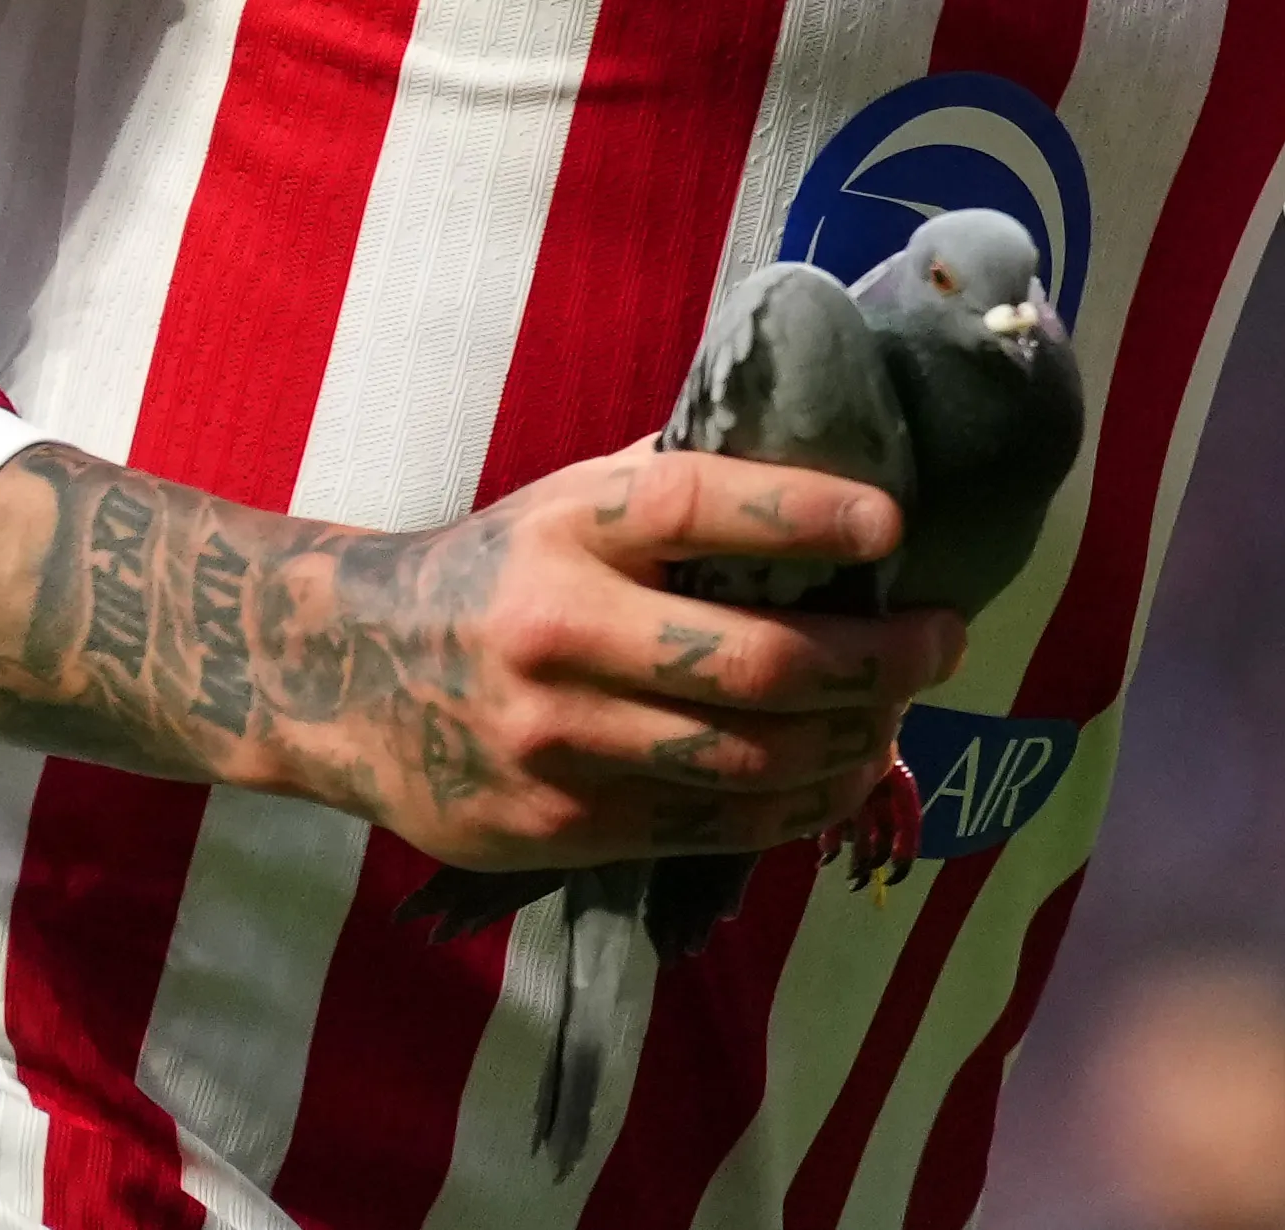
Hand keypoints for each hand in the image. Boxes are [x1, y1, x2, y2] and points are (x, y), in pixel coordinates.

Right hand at [0, 438, 965, 868]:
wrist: (343, 678)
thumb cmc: (496, 571)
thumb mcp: (566, 498)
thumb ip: (677, 485)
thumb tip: (826, 457)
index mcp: (568, 529)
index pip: (701, 507)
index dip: (808, 512)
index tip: (893, 521)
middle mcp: (558, 632)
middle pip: (759, 662)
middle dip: (879, 659)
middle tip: (940, 641)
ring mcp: (554, 743)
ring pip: (748, 762)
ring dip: (852, 743)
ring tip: (899, 714)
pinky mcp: (551, 827)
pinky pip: (705, 826)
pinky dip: (790, 805)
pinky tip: (834, 775)